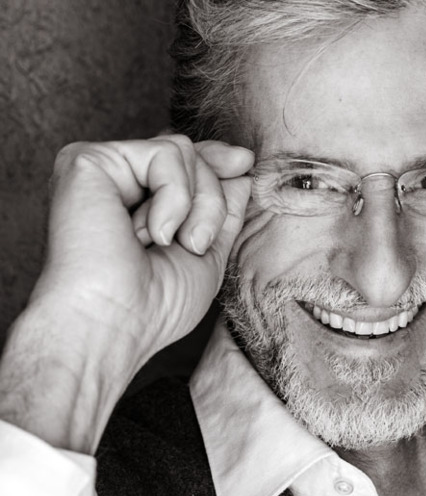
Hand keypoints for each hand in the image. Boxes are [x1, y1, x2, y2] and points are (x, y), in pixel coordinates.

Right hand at [33, 134, 252, 368]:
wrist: (116, 323)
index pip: (184, 165)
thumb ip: (223, 209)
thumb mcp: (208, 254)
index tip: (246, 162)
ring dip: (195, 205)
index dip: (217, 160)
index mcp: (140, 204)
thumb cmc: (158, 306)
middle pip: (191, 156)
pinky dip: (174, 197)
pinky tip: (150, 232)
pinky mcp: (87, 161)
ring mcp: (103, 171)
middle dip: (212, 201)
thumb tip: (241, 165)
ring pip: (182, 150)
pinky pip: (163, 152)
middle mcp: (119, 184)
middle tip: (196, 244)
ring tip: (168, 243)